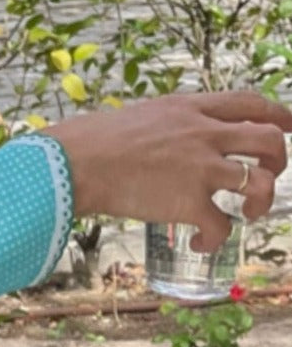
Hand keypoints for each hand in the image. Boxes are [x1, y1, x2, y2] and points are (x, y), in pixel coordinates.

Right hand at [43, 91, 291, 252]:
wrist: (76, 162)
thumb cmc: (94, 139)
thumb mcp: (142, 115)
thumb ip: (172, 124)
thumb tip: (181, 139)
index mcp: (188, 108)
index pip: (249, 102)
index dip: (278, 112)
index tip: (290, 124)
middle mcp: (202, 134)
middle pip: (269, 140)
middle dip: (278, 160)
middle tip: (267, 175)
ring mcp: (200, 168)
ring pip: (261, 184)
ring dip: (261, 203)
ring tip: (244, 213)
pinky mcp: (190, 202)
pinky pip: (222, 228)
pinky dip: (214, 241)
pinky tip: (198, 243)